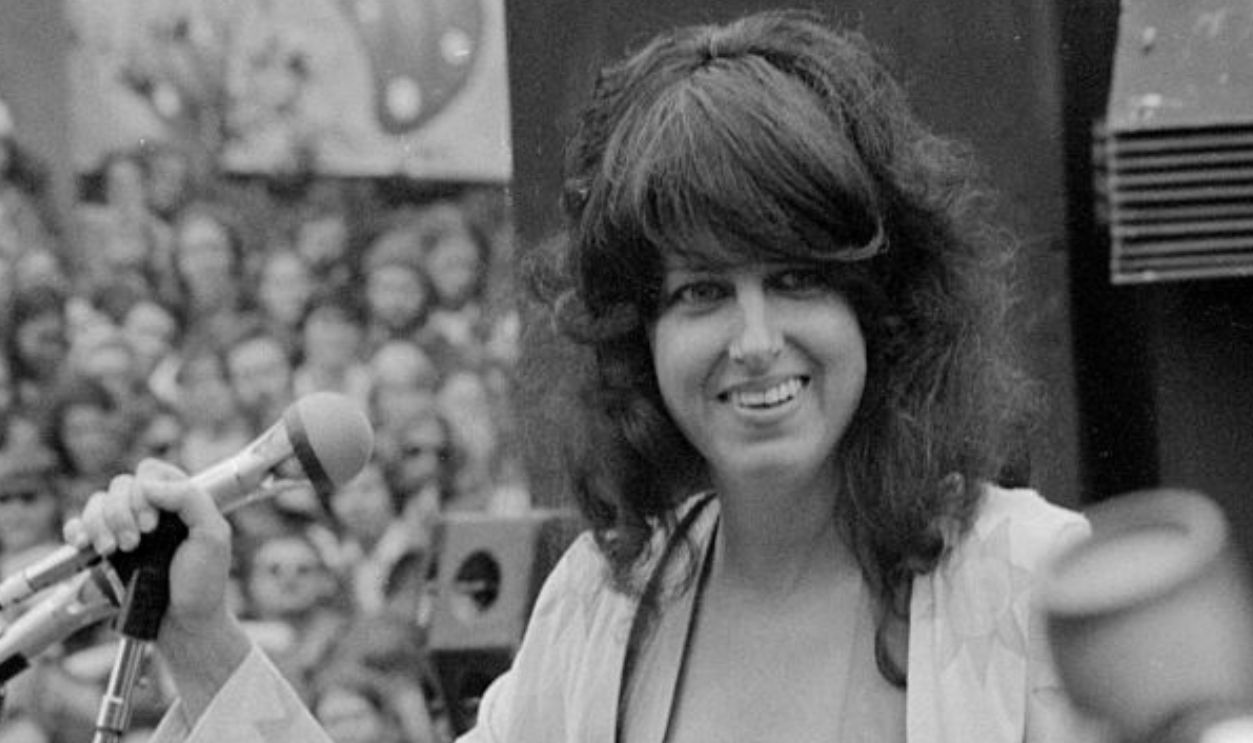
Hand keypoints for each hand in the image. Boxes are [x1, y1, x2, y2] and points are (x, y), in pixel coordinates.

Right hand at [62, 458, 249, 721]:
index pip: (151, 471)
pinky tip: (84, 545)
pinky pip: (78, 527)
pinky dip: (76, 531)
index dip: (147, 490)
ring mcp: (124, 529)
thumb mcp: (212, 535)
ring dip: (101, 523)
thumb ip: (189, 499)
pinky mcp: (103, 551)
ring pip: (97, 503)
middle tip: (135, 543)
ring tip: (115, 551)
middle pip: (120, 485)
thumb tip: (147, 484)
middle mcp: (150, 510)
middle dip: (123, 512)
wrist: (182, 624)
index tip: (154, 523)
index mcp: (178, 500)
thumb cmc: (203, 582)